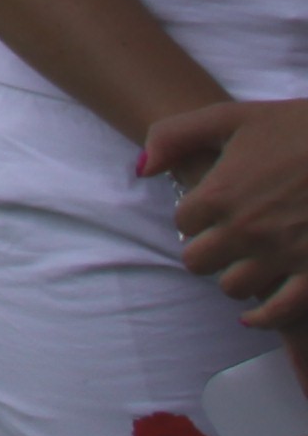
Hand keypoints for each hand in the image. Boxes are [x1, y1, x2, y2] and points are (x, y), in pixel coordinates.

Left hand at [155, 100, 307, 323]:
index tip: (212, 210)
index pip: (183, 223)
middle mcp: (245, 230)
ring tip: (248, 264)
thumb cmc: (298, 128)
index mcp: (220, 194)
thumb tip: (142, 170)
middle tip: (225, 242)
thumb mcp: (231, 117)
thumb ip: (174, 136)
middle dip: (208, 251)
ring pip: (234, 289)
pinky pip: (279, 312)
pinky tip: (259, 314)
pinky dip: (265, 317)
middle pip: (198, 262)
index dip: (196, 216)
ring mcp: (282, 256)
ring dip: (236, 278)